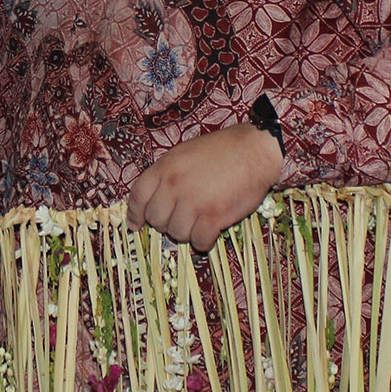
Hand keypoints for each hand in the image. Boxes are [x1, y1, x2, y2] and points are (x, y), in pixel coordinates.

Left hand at [128, 125, 284, 252]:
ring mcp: (193, 201)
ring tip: (198, 222)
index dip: (135, 214)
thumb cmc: (222, 150)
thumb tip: (155, 197)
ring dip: (186, 232)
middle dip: (165, 223)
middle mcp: (174, 185)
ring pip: (176, 233)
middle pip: (156, 219)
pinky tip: (209, 233)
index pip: (138, 196)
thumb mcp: (184, 153)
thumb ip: (166, 173)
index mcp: (164, 167)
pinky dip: (203, 242)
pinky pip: (199, 241)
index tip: (136, 225)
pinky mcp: (214, 216)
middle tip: (181, 218)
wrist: (255, 150)